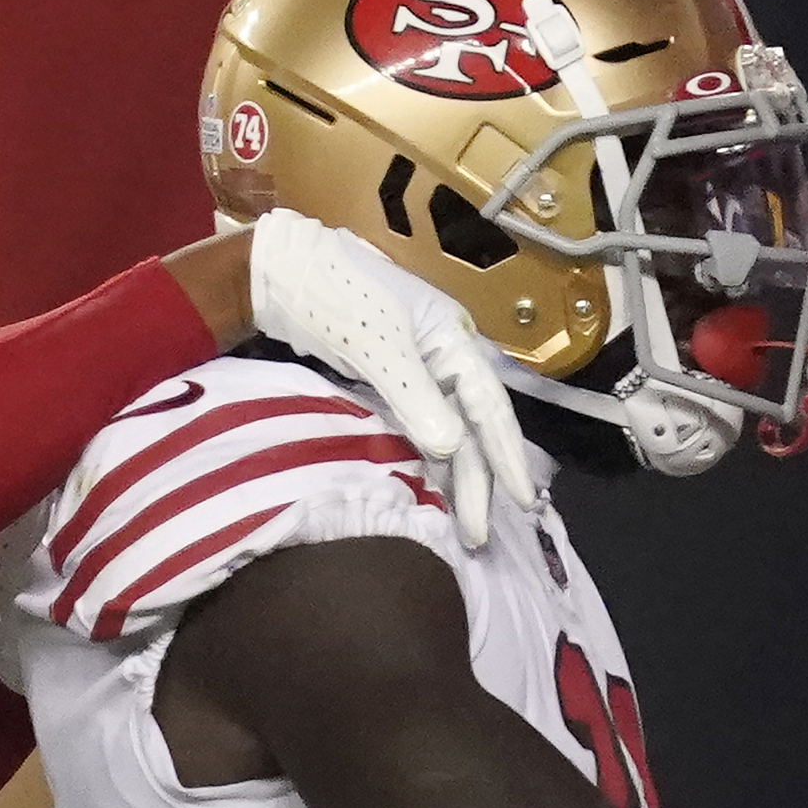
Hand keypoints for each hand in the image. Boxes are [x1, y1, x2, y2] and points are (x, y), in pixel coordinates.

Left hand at [245, 210, 537, 549]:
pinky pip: (416, 426)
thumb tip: (452, 450)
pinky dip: (425, 458)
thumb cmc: (337, 298)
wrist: (283, 272)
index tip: (524, 501)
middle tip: (480, 535)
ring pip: (446, 430)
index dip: (507, 457)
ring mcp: (414, 371)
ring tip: (463, 522)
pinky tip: (431, 487)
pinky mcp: (383, 382)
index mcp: (454, 343)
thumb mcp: (380, 348)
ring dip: (456, 475)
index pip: (490, 409)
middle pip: (471, 427)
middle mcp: (443, 358)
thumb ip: (416, 398)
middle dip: (480, 480)